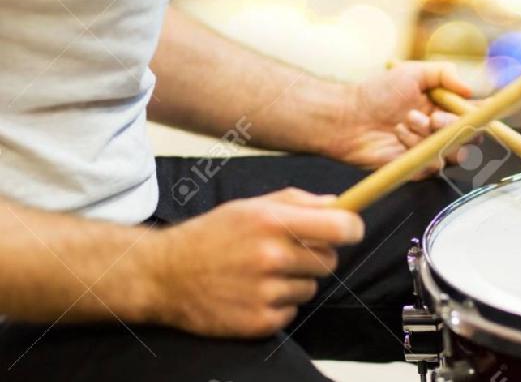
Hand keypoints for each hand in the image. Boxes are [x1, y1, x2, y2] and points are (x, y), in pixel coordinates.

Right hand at [148, 188, 363, 337]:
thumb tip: (337, 205)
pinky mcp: (259, 322)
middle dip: (317, 255)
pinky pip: (293, 310)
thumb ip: (297, 201)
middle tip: (289, 252)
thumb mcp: (250, 206)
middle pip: (330, 261)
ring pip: (312, 287)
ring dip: (296, 281)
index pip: (340, 227)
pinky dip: (280, 303)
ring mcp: (265, 292)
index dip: (352, 228)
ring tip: (263, 272)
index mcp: (272, 221)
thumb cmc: (212, 235)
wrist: (165, 275)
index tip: (349, 229)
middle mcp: (271, 256)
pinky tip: (254, 292)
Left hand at [329, 61, 470, 177]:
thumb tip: (470, 89)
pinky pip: (433, 164)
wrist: (349, 116)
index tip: (480, 109)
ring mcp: (429, 150)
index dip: (481, 113)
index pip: (474, 114)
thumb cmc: (376, 92)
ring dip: (431, 135)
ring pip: (455, 153)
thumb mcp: (412, 72)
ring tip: (406, 121)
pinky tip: (398, 134)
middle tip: (434, 117)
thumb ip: (445, 74)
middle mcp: (440, 130)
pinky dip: (416, 146)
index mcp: (444, 107)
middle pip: (471, 137)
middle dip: (454, 126)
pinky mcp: (417, 168)